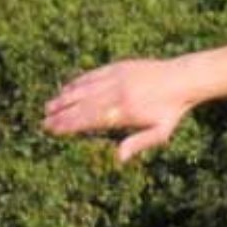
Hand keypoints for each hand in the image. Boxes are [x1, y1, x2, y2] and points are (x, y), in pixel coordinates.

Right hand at [43, 58, 194, 162]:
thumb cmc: (171, 110)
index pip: (90, 120)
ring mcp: (116, 78)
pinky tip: (66, 88)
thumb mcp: (160, 132)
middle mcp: (117, 94)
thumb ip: (138, 144)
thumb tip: (118, 159)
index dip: (69, 125)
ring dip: (64, 98)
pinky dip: (78, 82)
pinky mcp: (118, 67)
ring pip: (84, 89)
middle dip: (61, 114)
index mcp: (125, 112)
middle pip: (82, 105)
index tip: (53, 130)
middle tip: (43, 121)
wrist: (183, 79)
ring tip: (48, 106)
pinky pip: (92, 75)